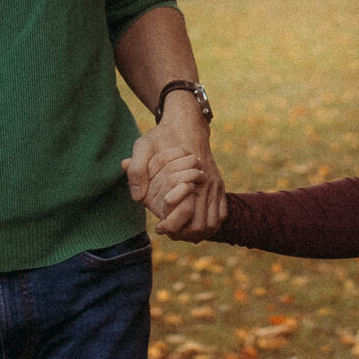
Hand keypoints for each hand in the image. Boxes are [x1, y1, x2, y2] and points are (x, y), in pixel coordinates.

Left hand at [123, 103, 225, 239]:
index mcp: (191, 178)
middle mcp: (208, 185)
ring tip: (179, 231)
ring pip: (214, 224)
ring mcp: (216, 186)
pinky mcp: (220, 186)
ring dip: (197, 233)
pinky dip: (209, 224)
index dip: (173, 229)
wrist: (187, 122)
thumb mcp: (143, 146)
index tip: (159, 227)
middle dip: (185, 235)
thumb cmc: (162, 136)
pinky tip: (192, 222)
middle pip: (202, 227)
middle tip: (169, 233)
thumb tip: (137, 197)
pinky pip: (221, 214)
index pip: (187, 219)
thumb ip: (137, 169)